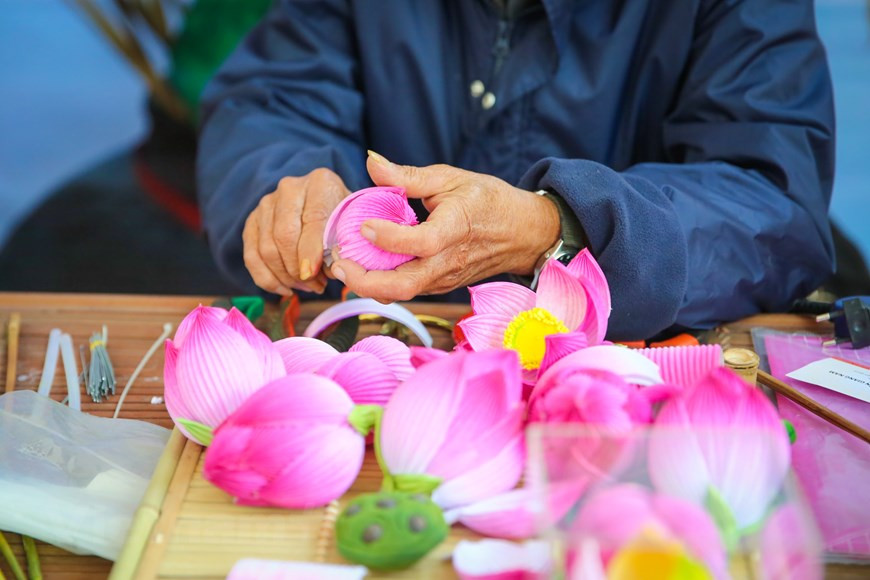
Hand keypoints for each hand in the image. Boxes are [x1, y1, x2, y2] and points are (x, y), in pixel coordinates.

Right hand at [242, 168, 349, 294]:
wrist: (326, 206)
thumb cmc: (343, 219)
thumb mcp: (352, 226)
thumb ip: (345, 244)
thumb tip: (331, 268)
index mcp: (320, 183)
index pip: (313, 218)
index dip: (311, 250)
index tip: (314, 273)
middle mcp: (290, 188)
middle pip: (284, 235)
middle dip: (297, 268)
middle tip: (315, 286)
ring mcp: (267, 203)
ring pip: (267, 248)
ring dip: (286, 277)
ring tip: (308, 287)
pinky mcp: (253, 221)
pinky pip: (252, 256)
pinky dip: (267, 279)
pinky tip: (286, 289)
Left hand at [330, 152, 560, 301]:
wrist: (523, 233)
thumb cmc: (489, 200)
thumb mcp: (451, 178)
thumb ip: (408, 175)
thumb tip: (371, 161)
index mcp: (456, 229)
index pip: (421, 243)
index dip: (389, 238)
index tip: (362, 225)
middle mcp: (449, 261)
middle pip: (405, 285)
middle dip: (365, 281)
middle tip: (338, 262)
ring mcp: (444, 279)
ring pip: (402, 293)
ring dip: (368, 284)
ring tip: (342, 263)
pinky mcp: (440, 286)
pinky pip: (408, 290)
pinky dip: (382, 282)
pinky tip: (364, 265)